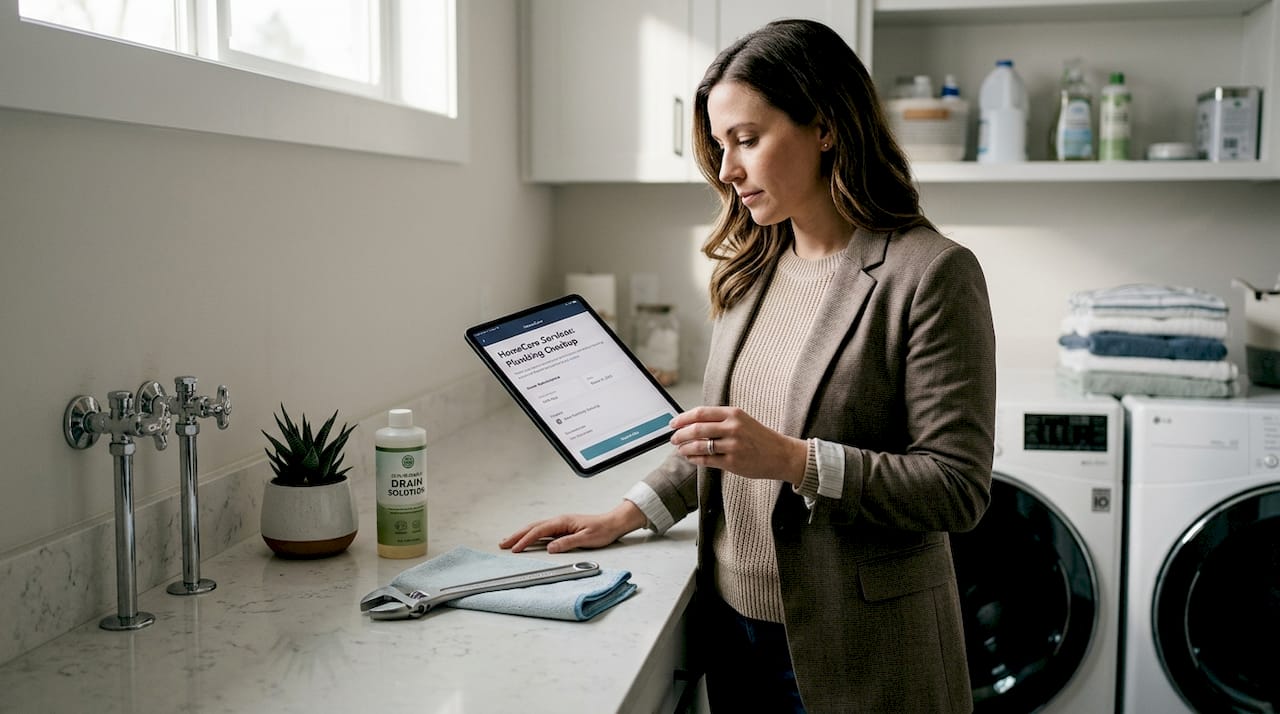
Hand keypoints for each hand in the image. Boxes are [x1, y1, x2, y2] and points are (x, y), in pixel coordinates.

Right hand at [499, 500, 646, 553]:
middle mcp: (559, 521)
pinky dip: (531, 536)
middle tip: (502, 543)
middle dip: (517, 535)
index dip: (525, 540)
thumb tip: (550, 548)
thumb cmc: (603, 530)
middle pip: (533, 527)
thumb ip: (568, 543)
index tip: (515, 548)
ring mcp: (560, 524)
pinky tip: (527, 541)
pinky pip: (543, 532)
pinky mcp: (563, 529)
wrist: (613, 523)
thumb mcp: (587, 538)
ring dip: (522, 535)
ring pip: (536, 529)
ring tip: (509, 542)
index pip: (539, 531)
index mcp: (563, 521)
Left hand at [670, 406, 807, 485]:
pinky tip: (691, 458)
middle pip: (697, 429)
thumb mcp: (742, 420)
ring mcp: (733, 446)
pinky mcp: (733, 462)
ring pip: (700, 446)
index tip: (673, 423)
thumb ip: (720, 420)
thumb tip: (692, 422)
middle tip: (673, 438)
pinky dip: (695, 459)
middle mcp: (733, 428)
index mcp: (734, 414)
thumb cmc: (759, 437)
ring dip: (685, 448)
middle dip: (680, 434)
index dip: (683, 418)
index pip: (701, 413)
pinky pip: (707, 460)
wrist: (781, 454)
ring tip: (680, 449)